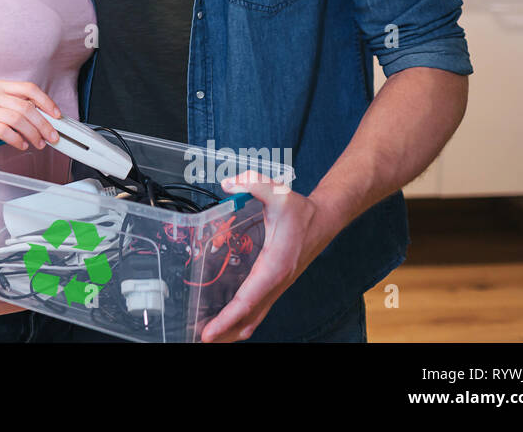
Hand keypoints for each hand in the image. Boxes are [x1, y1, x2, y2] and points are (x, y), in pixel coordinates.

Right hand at [0, 80, 63, 154]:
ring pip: (17, 119)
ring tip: (39, 143)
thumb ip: (16, 109)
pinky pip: (3, 131)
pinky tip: (21, 145)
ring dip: (33, 133)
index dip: (46, 101)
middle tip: (52, 136)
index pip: (29, 89)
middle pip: (26, 106)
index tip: (57, 115)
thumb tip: (44, 119)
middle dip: (43, 123)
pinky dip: (17, 139)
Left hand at [198, 170, 342, 341]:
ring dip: (232, 330)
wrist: (324, 219)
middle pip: (248, 319)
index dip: (226, 319)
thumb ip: (252, 184)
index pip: (247, 300)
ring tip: (206, 336)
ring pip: (253, 319)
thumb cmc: (300, 210)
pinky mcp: (275, 285)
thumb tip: (228, 184)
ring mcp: (276, 286)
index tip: (208, 333)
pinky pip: (257, 310)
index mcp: (274, 266)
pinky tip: (225, 320)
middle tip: (198, 339)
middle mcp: (275, 282)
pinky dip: (240, 320)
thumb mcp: (277, 191)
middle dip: (224, 333)